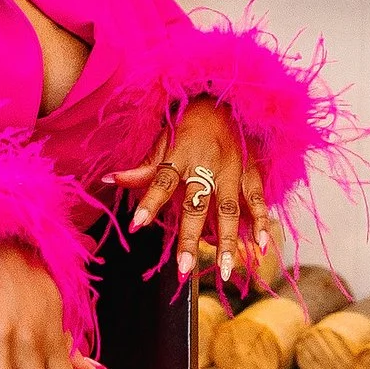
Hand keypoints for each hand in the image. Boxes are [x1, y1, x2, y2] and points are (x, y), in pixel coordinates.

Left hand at [114, 101, 272, 288]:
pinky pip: (258, 200)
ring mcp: (232, 170)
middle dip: (190, 237)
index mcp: (181, 155)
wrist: (226, 98)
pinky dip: (261, 223)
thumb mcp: (163, 139)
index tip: (136, 223)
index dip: (149, 201)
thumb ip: (142, 167)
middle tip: (184, 267)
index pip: (162, 180)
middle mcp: (207, 165)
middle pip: (197, 205)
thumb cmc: (190, 122)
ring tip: (224, 270)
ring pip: (229, 210)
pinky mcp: (252, 171)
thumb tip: (108, 179)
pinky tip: (261, 246)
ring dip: (227, 242)